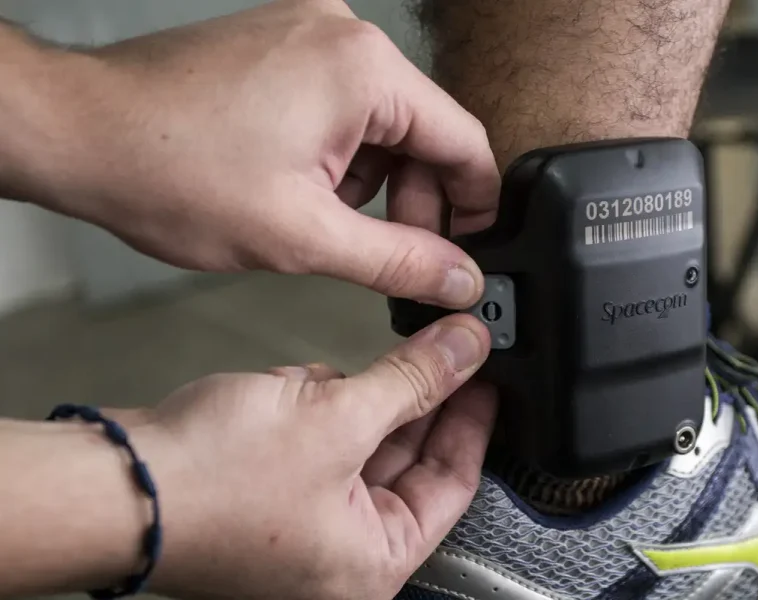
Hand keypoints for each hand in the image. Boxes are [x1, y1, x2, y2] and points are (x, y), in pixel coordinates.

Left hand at [18, 0, 499, 307]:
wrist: (78, 134)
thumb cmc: (170, 172)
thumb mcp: (304, 237)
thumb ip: (400, 262)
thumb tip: (460, 280)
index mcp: (364, 69)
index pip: (464, 141)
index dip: (476, 207)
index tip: (468, 251)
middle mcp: (344, 34)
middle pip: (424, 129)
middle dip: (416, 199)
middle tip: (397, 257)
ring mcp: (309, 31)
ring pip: (382, 120)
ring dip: (374, 180)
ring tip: (327, 222)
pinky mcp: (282, 42)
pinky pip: (343, 102)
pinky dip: (340, 152)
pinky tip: (305, 187)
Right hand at [124, 314, 494, 599]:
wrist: (111, 483)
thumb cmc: (212, 484)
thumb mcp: (339, 419)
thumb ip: (413, 381)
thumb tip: (466, 349)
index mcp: (372, 563)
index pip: (453, 485)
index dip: (473, 421)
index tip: (485, 375)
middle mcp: (338, 555)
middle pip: (405, 462)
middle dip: (411, 402)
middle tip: (440, 349)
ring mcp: (298, 526)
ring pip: (357, 445)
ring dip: (357, 401)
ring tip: (358, 369)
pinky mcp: (265, 494)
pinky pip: (313, 442)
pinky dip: (314, 408)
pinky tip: (303, 387)